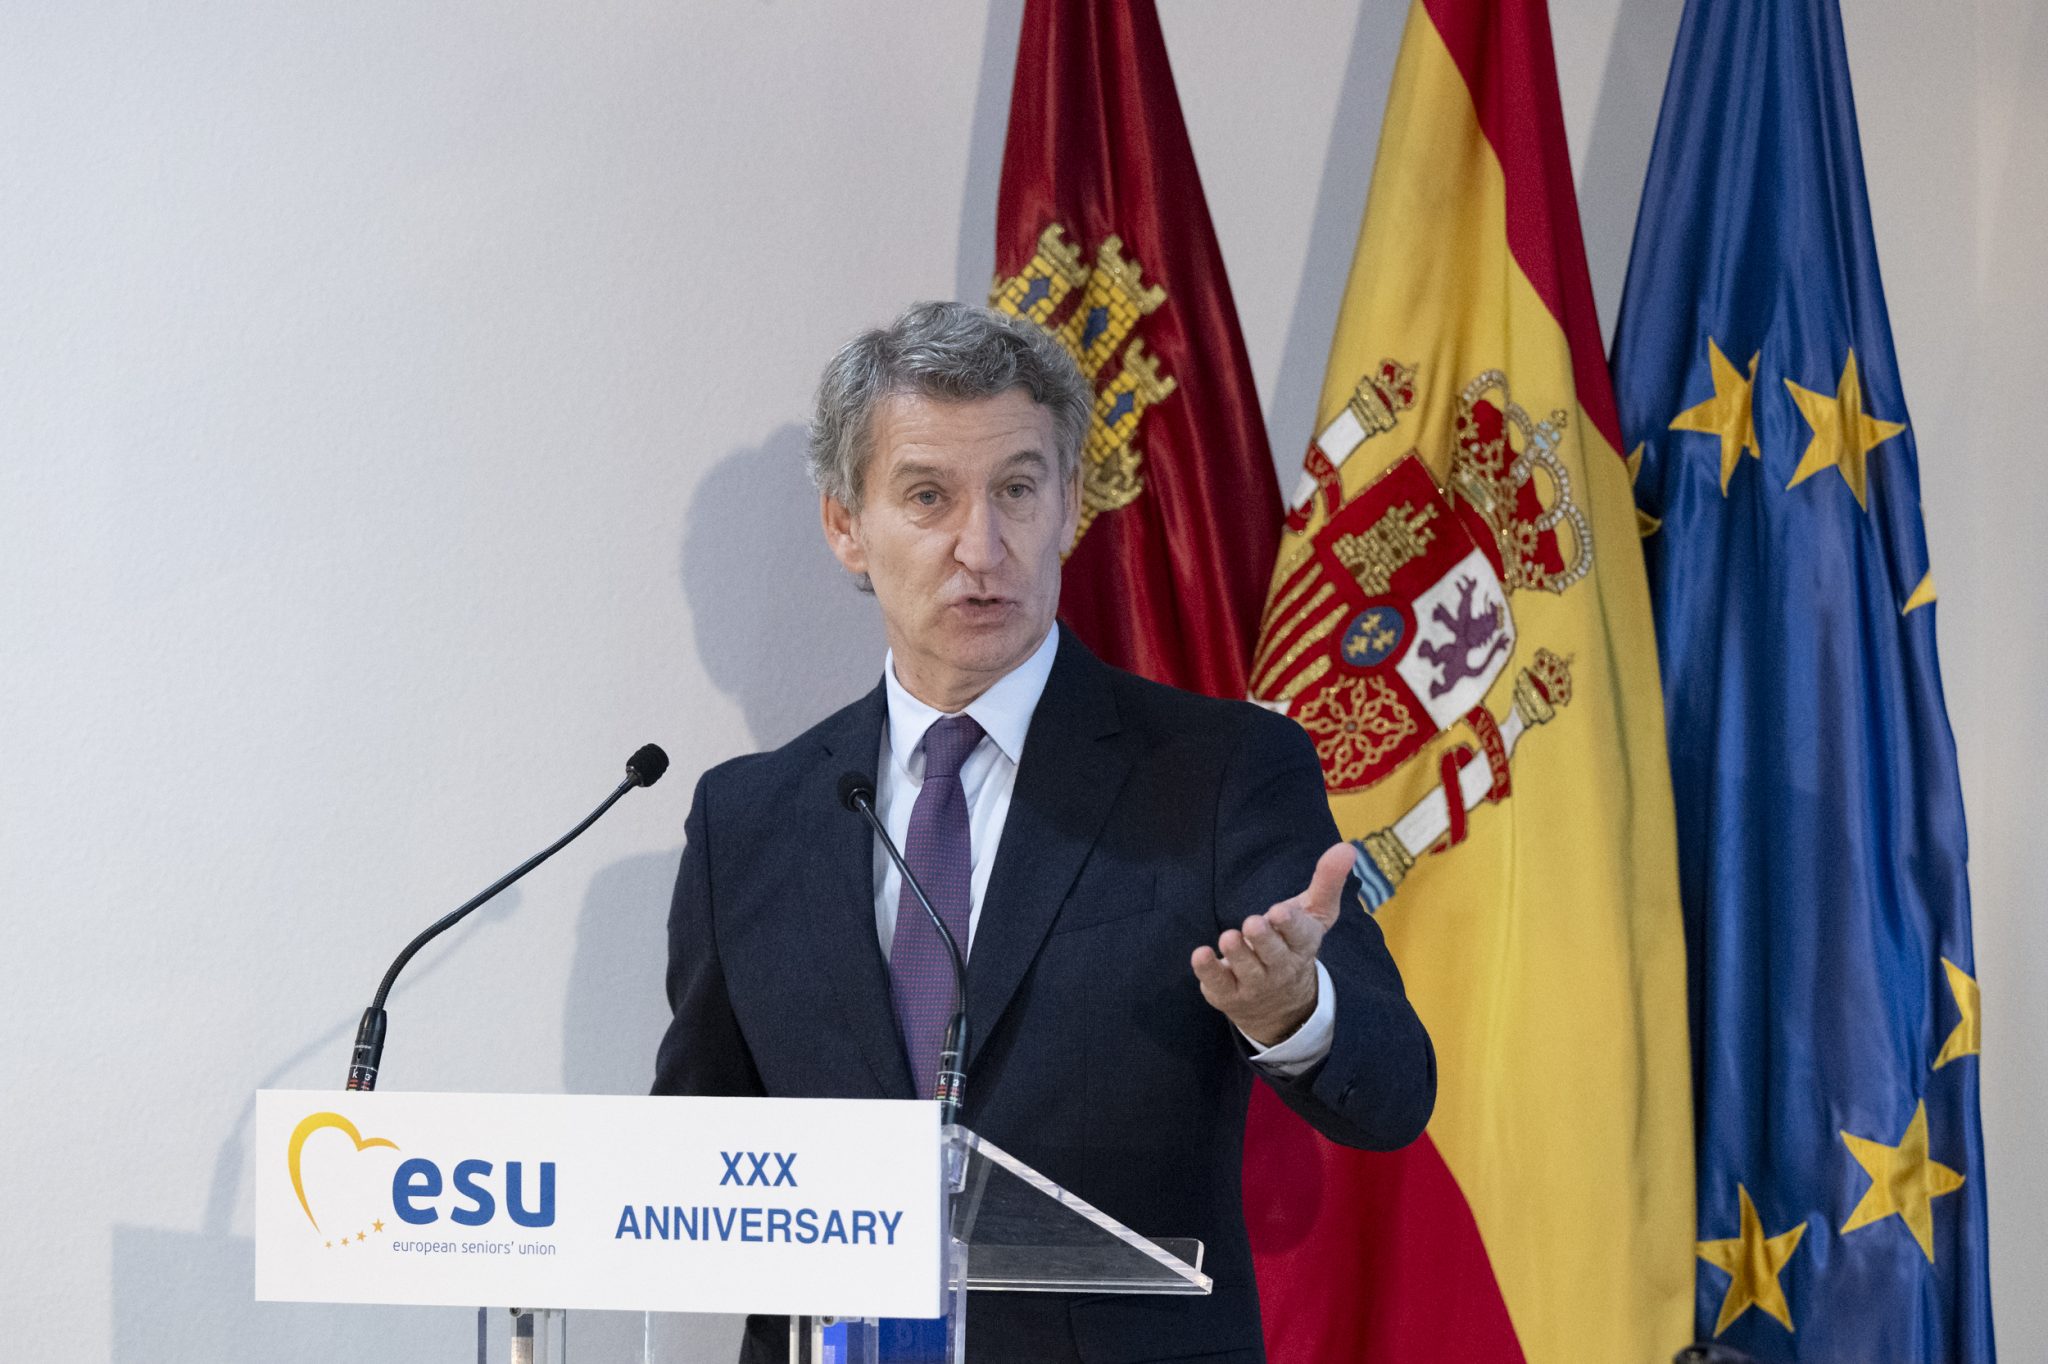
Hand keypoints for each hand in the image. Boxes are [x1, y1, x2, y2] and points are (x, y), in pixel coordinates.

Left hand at [1191, 842, 1352, 1045]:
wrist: (1280, 1005)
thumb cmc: (1293, 944)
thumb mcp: (1313, 914)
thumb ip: (1327, 881)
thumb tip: (1347, 847)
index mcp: (1302, 945)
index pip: (1300, 935)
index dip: (1290, 924)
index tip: (1280, 912)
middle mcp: (1280, 967)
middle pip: (1274, 954)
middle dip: (1264, 939)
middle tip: (1253, 922)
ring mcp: (1254, 983)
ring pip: (1247, 969)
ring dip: (1238, 953)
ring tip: (1229, 938)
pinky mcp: (1228, 992)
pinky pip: (1218, 983)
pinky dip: (1208, 970)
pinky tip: (1200, 954)